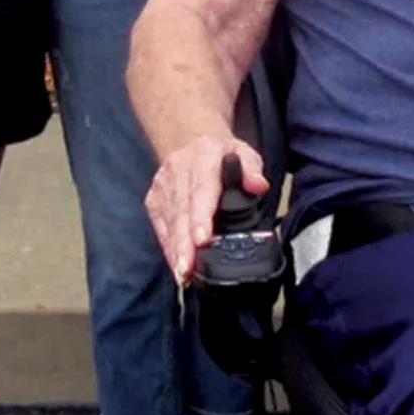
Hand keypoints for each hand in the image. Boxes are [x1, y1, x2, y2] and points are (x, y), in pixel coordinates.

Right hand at [145, 133, 269, 280]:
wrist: (190, 141)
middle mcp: (178, 170)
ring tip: (183, 273)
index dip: (200, 217)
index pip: (202, 190)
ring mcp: (163, 186)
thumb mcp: (244, 151)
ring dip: (175, 249)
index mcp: (203, 157)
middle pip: (181, 211)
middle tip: (187, 268)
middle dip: (184, 242)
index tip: (202, 239)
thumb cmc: (220, 153)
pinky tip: (176, 264)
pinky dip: (168, 246)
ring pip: (169, 222)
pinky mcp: (154, 200)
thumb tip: (259, 185)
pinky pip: (161, 226)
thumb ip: (252, 168)